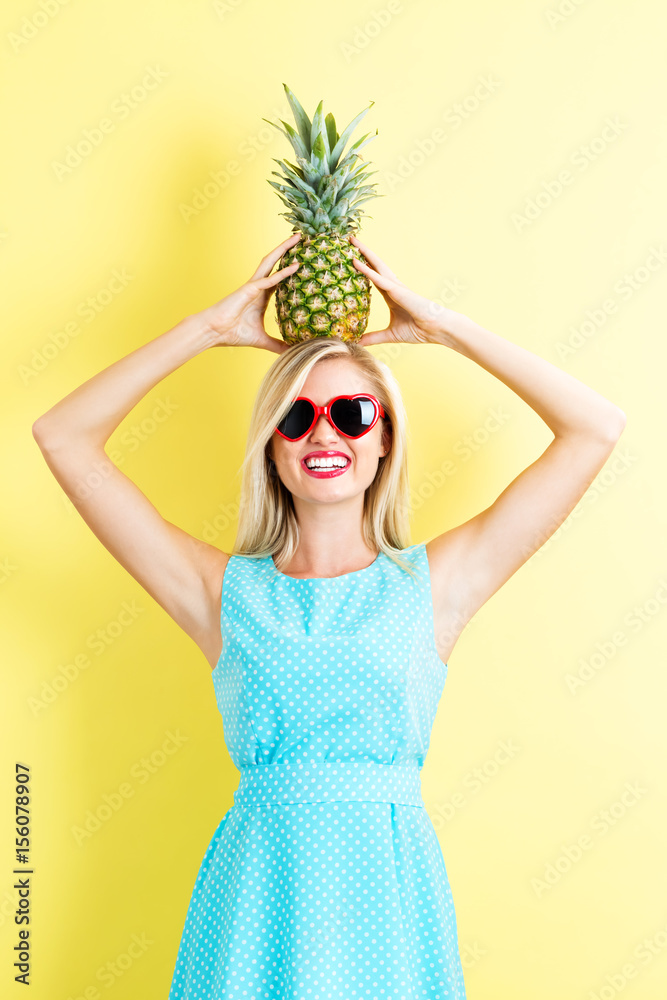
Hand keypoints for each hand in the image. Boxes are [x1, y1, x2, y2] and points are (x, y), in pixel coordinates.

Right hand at [199, 233, 300, 352]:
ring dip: (284, 249)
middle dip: (288, 249)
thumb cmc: (233, 333)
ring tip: (298, 237)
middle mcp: (258, 286)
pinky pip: (268, 280)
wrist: (214, 332)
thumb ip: (277, 345)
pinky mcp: (248, 289)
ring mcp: (253, 286)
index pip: (279, 277)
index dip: (291, 268)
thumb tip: (292, 352)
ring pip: (271, 262)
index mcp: (261, 296)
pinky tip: (295, 266)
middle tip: (303, 237)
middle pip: (276, 263)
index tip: (305, 260)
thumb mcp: (262, 340)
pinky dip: (281, 273)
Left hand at [349, 235, 449, 346]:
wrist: (436, 330)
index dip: (362, 267)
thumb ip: (373, 337)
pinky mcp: (399, 291)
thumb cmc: (419, 330)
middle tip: (348, 240)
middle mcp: (392, 287)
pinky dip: (367, 270)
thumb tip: (358, 343)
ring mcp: (396, 287)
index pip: (372, 277)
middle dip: (362, 252)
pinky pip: (379, 279)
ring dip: (363, 253)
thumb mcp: (390, 335)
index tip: (349, 258)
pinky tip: (356, 262)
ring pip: (376, 266)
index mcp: (391, 295)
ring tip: (351, 240)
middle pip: (373, 265)